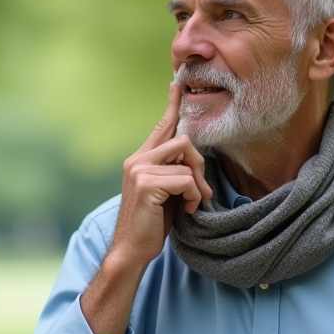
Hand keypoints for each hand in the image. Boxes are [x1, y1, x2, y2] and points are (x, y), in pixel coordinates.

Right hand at [81, 83, 212, 333]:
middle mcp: (137, 159)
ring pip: (187, 161)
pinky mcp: (146, 183)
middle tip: (202, 192)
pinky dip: (193, 197)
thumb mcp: (166, 192)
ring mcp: (139, 169)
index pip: (161, 127)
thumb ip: (174, 171)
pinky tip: (186, 211)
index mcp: (140, 159)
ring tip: (192, 204)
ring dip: (198, 186)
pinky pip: (185, 179)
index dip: (172, 105)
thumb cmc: (151, 224)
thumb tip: (194, 159)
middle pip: (184, 141)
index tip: (177, 84)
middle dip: (201, 166)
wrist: (132, 250)